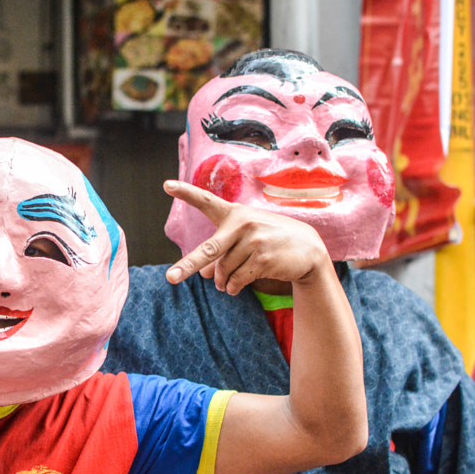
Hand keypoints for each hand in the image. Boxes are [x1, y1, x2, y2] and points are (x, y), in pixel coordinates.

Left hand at [162, 180, 329, 293]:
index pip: (206, 201)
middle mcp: (242, 224)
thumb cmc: (269, 241)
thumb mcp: (244, 241)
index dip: (186, 193)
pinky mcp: (263, 258)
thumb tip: (202, 274)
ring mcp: (254, 241)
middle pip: (209, 250)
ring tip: (224, 285)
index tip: (167, 185)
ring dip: (221, 282)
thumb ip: (221, 254)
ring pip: (223, 271)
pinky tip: (233, 288)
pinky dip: (232, 287)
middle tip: (170, 278)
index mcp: (234, 214)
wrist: (307, 249)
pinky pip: (237, 280)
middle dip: (187, 266)